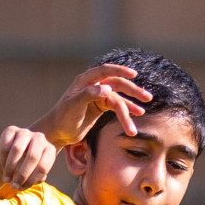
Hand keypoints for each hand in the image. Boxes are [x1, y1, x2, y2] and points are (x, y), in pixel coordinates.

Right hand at [0, 126, 57, 190]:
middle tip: (13, 186)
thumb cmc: (29, 166)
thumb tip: (37, 179)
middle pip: (32, 157)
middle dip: (22, 175)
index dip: (32, 180)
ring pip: (17, 149)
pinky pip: (6, 144)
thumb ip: (38, 178)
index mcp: (49, 149)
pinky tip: (2, 167)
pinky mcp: (11, 130)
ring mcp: (26, 132)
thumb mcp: (35, 173)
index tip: (22, 188)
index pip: (43, 166)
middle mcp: (40, 138)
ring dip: (10, 168)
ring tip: (6, 179)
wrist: (17, 152)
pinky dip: (2, 158)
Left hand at [32, 64, 151, 148]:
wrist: (57, 132)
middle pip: (117, 84)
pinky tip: (137, 114)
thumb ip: (88, 95)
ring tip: (142, 112)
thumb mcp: (73, 106)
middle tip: (146, 98)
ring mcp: (98, 96)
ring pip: (119, 98)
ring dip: (131, 105)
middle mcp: (93, 86)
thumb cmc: (62, 118)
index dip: (120, 71)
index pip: (105, 71)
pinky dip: (127, 110)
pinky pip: (117, 106)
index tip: (133, 75)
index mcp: (85, 81)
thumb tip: (107, 88)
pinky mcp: (101, 107)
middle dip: (132, 91)